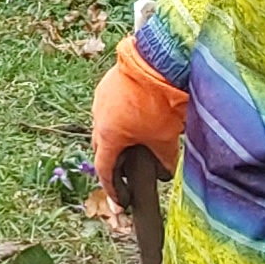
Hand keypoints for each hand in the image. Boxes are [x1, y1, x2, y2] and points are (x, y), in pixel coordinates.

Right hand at [90, 35, 190, 187]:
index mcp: (109, 136)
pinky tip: (136, 119)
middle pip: (102, 149)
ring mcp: (100, 100)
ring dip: (117, 138)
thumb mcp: (165, 138)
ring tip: (136, 143)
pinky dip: (120, 119)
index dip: (112, 189)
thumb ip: (164, 161)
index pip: (105, 170)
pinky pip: (109, 109)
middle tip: (128, 174)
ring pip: (105, 127)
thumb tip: (164, 174)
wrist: (157, 63)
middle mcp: (98, 119)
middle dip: (114, 163)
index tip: (119, 201)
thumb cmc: (160, 103)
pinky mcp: (107, 85)